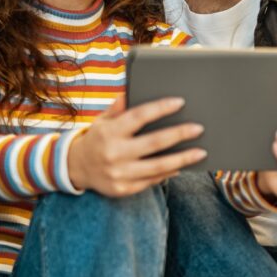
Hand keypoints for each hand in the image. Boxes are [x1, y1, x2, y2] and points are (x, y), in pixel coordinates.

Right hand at [68, 96, 205, 196]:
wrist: (76, 167)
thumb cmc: (98, 138)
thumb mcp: (103, 119)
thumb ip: (119, 106)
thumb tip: (135, 87)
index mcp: (109, 132)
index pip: (138, 116)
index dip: (160, 108)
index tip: (180, 102)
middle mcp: (114, 153)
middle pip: (154, 143)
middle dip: (179, 134)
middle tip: (199, 128)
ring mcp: (119, 173)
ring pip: (159, 166)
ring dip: (183, 159)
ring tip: (201, 152)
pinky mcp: (124, 189)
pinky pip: (152, 180)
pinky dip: (169, 172)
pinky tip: (183, 165)